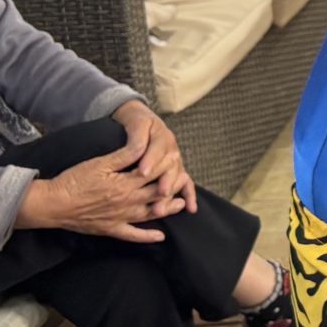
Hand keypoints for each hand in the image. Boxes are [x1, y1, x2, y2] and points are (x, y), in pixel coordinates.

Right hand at [17, 140, 168, 243]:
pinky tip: (160, 236)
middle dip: (173, 187)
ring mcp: (120, 217)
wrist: (53, 204)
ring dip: (167, 209)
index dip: (166, 166)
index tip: (176, 158)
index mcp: (125, 183)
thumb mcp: (100, 163)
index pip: (154, 173)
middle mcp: (127, 202)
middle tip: (186, 181)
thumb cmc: (74, 180)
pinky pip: (133, 235)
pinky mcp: (111, 229)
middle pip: (157, 193)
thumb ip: (124, 156)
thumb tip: (144, 147)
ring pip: (150, 213)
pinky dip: (148, 236)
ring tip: (180, 205)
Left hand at [113, 100, 196, 215]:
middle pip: (172, 166)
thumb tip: (137, 149)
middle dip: (166, 181)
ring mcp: (175, 160)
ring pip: (178, 177)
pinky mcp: (175, 170)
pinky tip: (190, 209)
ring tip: (163, 206)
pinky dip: (188, 196)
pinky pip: (186, 183)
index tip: (142, 172)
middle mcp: (172, 148)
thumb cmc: (135, 121)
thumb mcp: (136, 122)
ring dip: (173, 192)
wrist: (139, 117)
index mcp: (162, 135)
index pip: (157, 149)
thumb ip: (137, 136)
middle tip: (160, 192)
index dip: (151, 160)